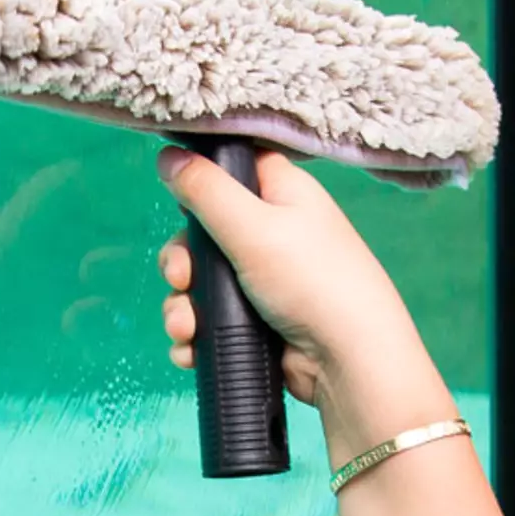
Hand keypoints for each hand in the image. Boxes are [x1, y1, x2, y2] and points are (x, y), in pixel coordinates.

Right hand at [155, 146, 452, 460]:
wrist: (346, 362)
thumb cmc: (310, 281)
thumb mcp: (253, 225)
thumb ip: (205, 189)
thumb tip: (168, 154)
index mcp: (282, 194)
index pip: (234, 169)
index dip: (202, 182)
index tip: (184, 205)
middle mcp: (273, 233)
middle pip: (204, 234)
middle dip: (182, 263)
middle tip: (182, 278)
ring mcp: (263, 282)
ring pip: (200, 284)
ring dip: (182, 307)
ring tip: (186, 329)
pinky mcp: (256, 324)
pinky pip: (210, 322)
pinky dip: (196, 336)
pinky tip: (192, 349)